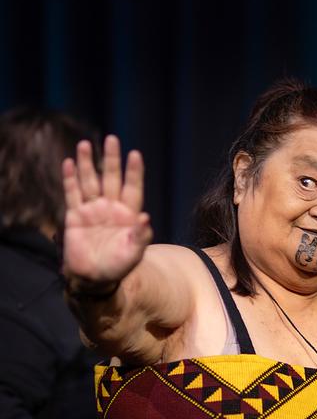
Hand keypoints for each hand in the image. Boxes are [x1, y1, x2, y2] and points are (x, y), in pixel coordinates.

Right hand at [62, 135, 152, 283]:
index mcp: (128, 214)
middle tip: (111, 139)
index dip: (134, 172)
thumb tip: (146, 218)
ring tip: (85, 144)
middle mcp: (111, 207)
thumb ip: (140, 236)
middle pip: (111, 178)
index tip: (135, 154)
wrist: (93, 279)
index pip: (132, 187)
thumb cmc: (118, 267)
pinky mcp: (75, 216)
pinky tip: (69, 163)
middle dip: (111, 159)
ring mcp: (92, 210)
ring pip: (90, 181)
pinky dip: (70, 179)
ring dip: (88, 163)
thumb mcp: (134, 253)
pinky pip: (72, 193)